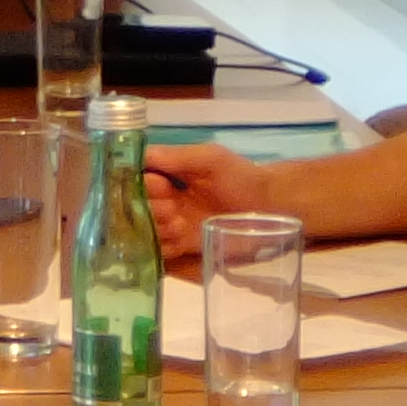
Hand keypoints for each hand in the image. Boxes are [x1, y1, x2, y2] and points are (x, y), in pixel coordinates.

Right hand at [142, 143, 278, 260]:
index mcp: (167, 174)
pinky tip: (179, 239)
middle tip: (174, 209)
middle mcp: (164, 199)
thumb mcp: (210, 159)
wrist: (271, 207)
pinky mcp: (182, 246)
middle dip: (151, 208)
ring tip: (181, 224)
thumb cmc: (241, 177)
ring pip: (145, 230)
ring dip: (158, 228)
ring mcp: (172, 224)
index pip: (137, 178)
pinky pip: (159, 250)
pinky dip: (162, 247)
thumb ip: (178, 157)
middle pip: (136, 207)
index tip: (163, 187)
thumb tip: (142, 155)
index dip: (143, 184)